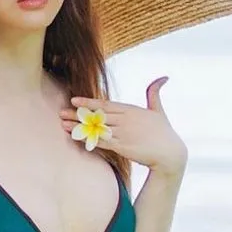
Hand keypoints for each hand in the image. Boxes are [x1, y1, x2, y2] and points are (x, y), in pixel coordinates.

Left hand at [59, 77, 187, 175]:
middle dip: (78, 114)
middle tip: (62, 112)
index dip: (89, 102)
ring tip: (64, 124)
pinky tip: (78, 137)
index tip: (74, 100)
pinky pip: (102, 142)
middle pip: (97, 115)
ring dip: (79, 127)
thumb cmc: (164, 133)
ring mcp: (123, 133)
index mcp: (131, 110)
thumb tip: (163, 77)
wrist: (170, 153)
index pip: (105, 104)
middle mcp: (125, 120)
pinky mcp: (122, 147)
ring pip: (96, 128)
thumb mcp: (159, 110)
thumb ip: (155, 93)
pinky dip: (89, 139)